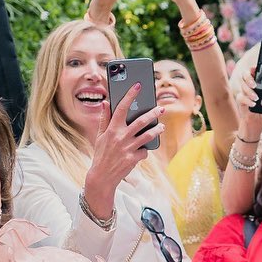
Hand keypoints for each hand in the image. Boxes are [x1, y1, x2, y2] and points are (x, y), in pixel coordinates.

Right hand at [83, 84, 165, 212]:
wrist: (102, 176)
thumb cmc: (101, 154)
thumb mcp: (100, 136)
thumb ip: (104, 119)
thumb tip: (106, 102)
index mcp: (111, 129)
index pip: (122, 107)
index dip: (130, 95)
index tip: (138, 85)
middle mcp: (120, 137)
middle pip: (141, 121)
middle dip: (153, 113)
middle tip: (162, 108)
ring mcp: (128, 148)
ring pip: (148, 135)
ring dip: (157, 129)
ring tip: (162, 126)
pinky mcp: (133, 158)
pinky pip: (144, 151)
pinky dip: (145, 150)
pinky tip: (142, 151)